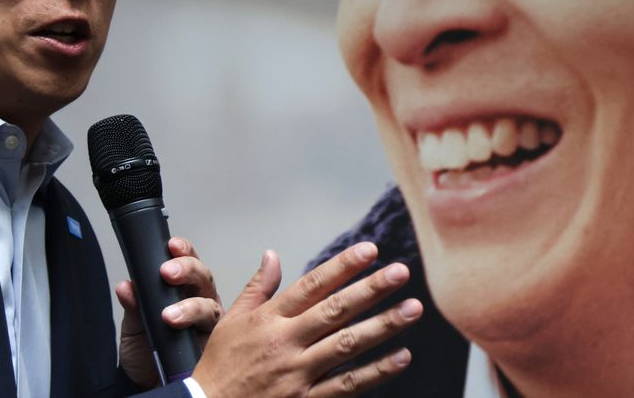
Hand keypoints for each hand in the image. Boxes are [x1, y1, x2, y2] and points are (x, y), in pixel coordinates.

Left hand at [116, 237, 222, 387]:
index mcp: (180, 292)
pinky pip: (217, 330)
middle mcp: (199, 302)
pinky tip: (187, 329)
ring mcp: (210, 323)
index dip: (183, 251)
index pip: (186, 262)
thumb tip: (126, 286)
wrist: (150, 385)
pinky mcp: (217, 343)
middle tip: (168, 273)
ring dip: (191, 305)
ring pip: (210, 303)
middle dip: (188, 270)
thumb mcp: (134, 328)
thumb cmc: (146, 355)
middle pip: (203, 277)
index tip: (171, 246)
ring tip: (169, 315)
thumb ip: (133, 306)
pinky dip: (202, 327)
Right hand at [193, 242, 421, 397]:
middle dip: (371, 289)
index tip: (370, 250)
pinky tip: (401, 356)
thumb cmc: (220, 365)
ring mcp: (298, 373)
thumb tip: (272, 255)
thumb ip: (258, 288)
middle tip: (401, 272)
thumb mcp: (231, 320)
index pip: (312, 285)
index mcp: (269, 318)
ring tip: (413, 309)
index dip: (343, 266)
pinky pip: (347, 384)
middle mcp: (286, 342)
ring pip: (348, 345)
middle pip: (336, 310)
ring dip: (383, 326)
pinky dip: (376, 372)